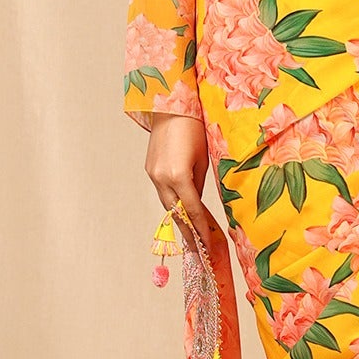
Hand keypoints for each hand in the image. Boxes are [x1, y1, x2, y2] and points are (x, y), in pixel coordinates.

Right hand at [144, 112, 217, 247]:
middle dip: (188, 232)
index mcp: (179, 175)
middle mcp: (162, 177)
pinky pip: (163, 192)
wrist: (171, 106)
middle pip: (175, 213)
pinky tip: (181, 211)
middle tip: (198, 251)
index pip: (192, 210)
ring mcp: (153, 174)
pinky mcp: (150, 169)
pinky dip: (172, 203)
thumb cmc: (195, 127)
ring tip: (191, 236)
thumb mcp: (204, 158)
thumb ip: (199, 184)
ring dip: (179, 219)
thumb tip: (197, 204)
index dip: (201, 229)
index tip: (208, 245)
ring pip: (167, 205)